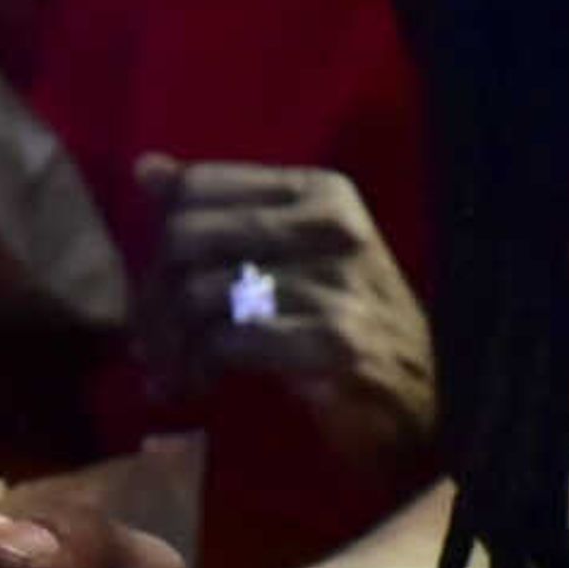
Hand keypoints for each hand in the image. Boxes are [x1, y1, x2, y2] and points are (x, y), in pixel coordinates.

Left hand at [132, 157, 436, 471]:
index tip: (156, 286)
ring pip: (200, 294)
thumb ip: (222, 210)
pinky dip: (198, 370)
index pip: (199, 188)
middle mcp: (332, 225)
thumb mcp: (291, 254)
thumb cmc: (347, 322)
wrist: (422, 399)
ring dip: (170, 343)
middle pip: (188, 237)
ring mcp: (337, 284)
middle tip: (150, 341)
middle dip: (154, 297)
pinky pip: (228, 343)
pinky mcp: (334, 342)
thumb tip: (146, 168)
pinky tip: (199, 387)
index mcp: (319, 190)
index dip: (156, 241)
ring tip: (170, 371)